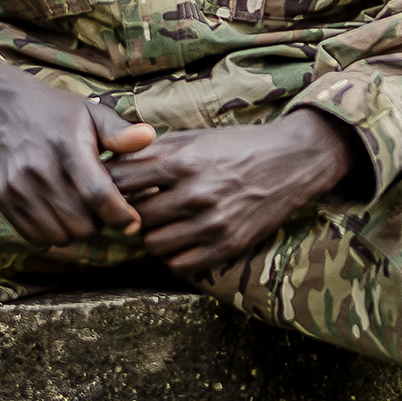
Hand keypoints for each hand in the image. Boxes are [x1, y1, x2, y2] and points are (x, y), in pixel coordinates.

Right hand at [0, 55, 142, 251]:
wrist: (4, 108)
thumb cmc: (58, 114)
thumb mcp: (92, 112)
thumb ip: (119, 131)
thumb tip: (149, 137)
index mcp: (67, 145)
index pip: (96, 193)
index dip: (119, 215)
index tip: (132, 222)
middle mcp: (38, 167)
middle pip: (80, 223)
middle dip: (99, 224)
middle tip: (102, 209)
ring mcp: (17, 185)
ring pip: (59, 235)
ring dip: (76, 231)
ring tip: (81, 210)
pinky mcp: (3, 198)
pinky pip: (35, 236)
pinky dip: (52, 233)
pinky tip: (59, 213)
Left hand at [106, 114, 359, 288]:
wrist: (292, 161)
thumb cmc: (238, 145)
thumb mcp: (195, 137)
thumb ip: (155, 150)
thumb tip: (112, 161)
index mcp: (183, 161)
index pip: (122, 181)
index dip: (109, 186)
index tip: (109, 188)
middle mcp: (196, 193)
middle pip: (136, 217)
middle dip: (131, 214)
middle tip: (136, 210)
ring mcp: (213, 222)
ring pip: (155, 244)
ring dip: (152, 236)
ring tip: (162, 223)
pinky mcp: (228, 245)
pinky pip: (180, 263)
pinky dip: (174, 254)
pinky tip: (181, 238)